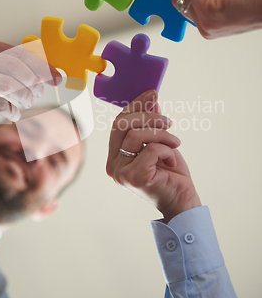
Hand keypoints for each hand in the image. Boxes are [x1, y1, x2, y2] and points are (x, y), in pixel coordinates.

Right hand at [0, 36, 59, 135]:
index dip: (41, 65)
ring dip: (24, 96)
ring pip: (9, 84)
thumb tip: (42, 70)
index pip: (18, 52)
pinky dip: (11, 110)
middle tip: (40, 91)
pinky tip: (13, 113)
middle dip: (34, 80)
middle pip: (15, 66)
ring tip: (27, 101)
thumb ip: (7, 64)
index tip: (55, 76)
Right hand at [106, 90, 200, 222]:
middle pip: (122, 125)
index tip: (152, 94)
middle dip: (148, 116)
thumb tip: (151, 98)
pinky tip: (172, 160)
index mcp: (115, 157)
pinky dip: (166, 150)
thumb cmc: (170, 175)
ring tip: (175, 143)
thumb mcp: (160, 143)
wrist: (182, 202)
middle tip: (168, 121)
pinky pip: (151, 149)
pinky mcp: (135, 177)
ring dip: (161, 134)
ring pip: (136, 135)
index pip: (118, 123)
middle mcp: (114, 165)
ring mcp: (122, 173)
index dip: (135, 106)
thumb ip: (151, 124)